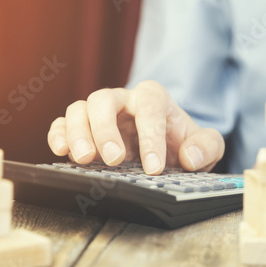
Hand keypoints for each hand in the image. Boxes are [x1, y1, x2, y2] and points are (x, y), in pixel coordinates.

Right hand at [47, 80, 224, 174]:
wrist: (165, 147)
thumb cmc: (182, 143)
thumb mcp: (207, 146)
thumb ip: (207, 147)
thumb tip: (189, 157)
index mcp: (153, 98)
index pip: (149, 107)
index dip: (151, 136)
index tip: (154, 168)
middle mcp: (122, 100)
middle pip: (104, 100)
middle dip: (106, 130)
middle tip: (114, 160)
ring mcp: (99, 114)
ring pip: (79, 109)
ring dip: (78, 133)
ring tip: (85, 160)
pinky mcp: (83, 129)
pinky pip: (62, 123)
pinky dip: (58, 135)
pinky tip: (61, 152)